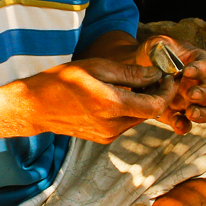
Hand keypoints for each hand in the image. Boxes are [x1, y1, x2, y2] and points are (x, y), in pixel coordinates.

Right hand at [17, 59, 171, 142]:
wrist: (36, 106)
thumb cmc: (62, 80)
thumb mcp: (97, 67)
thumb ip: (130, 73)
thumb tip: (156, 73)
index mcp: (111, 105)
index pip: (155, 106)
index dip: (168, 92)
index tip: (170, 77)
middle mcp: (112, 125)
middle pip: (149, 112)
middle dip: (157, 94)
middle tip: (158, 75)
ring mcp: (107, 135)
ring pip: (138, 118)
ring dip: (143, 102)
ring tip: (139, 82)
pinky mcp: (103, 138)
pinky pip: (125, 123)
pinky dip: (129, 109)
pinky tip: (122, 94)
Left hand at [138, 35, 205, 134]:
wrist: (136, 69)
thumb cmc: (151, 54)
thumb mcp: (155, 44)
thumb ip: (160, 47)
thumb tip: (162, 57)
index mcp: (196, 63)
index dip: (200, 69)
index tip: (187, 71)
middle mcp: (197, 84)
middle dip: (204, 95)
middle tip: (191, 94)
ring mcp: (188, 101)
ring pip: (205, 111)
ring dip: (201, 114)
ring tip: (191, 113)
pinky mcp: (175, 114)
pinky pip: (185, 123)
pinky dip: (184, 125)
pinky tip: (177, 124)